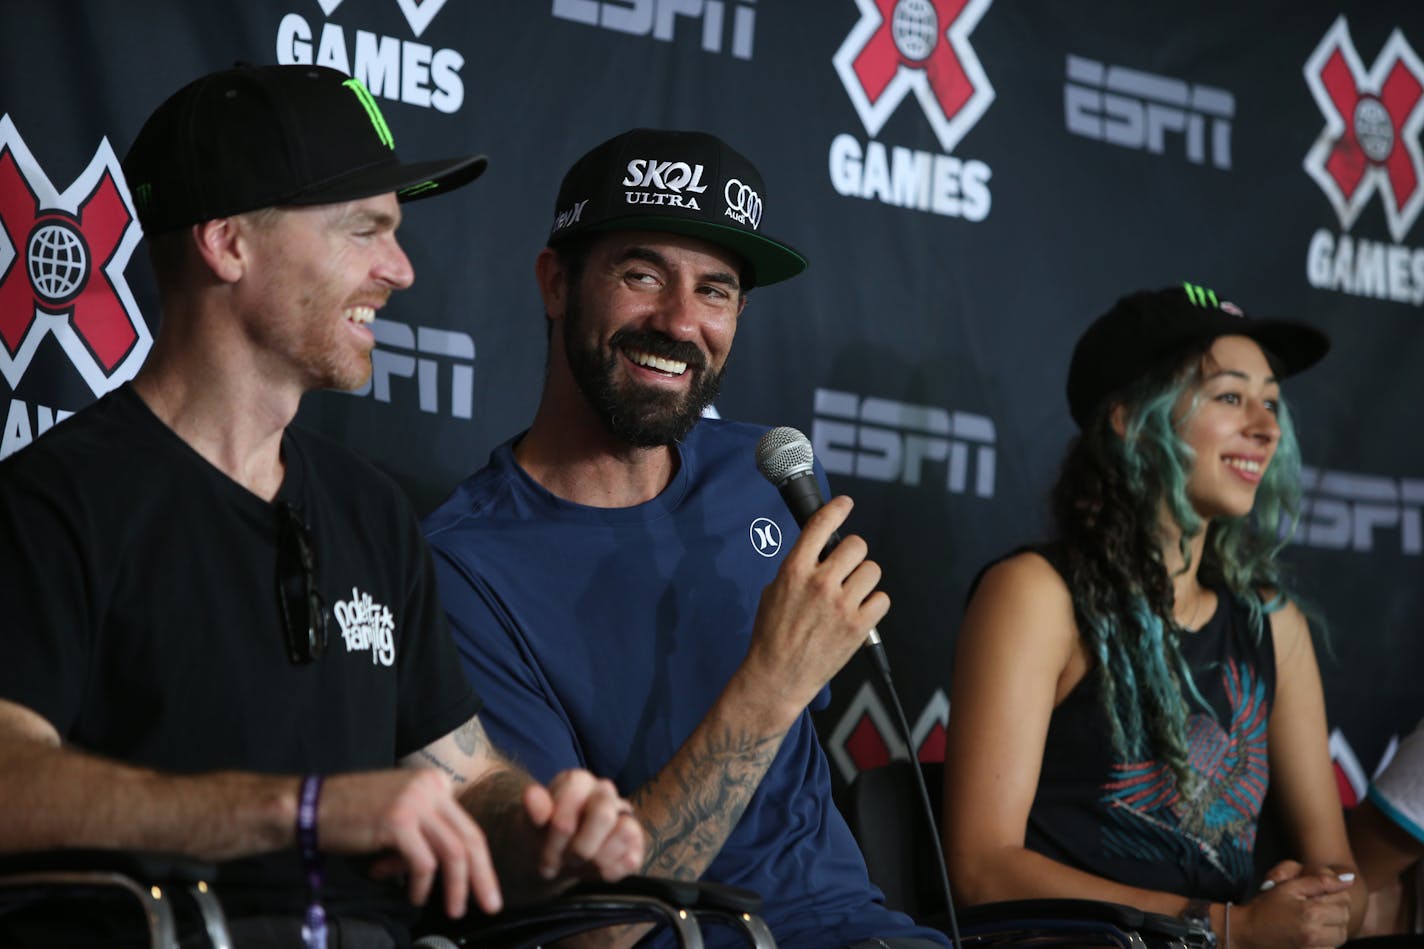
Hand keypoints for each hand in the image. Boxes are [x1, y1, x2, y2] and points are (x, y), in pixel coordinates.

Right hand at [319, 769, 501, 918]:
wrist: (309, 806)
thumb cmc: (351, 815)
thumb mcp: (398, 814)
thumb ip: (424, 834)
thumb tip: (439, 871)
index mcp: (434, 782)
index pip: (467, 826)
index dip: (478, 861)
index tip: (483, 886)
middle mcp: (431, 786)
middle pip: (470, 838)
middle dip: (482, 876)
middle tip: (491, 904)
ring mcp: (416, 801)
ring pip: (454, 852)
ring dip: (457, 887)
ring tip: (454, 910)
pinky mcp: (398, 820)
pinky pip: (424, 862)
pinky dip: (422, 884)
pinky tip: (414, 896)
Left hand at [525, 769, 644, 883]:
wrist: (553, 857)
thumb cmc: (541, 837)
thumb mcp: (529, 827)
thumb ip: (533, 811)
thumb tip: (530, 794)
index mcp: (577, 781)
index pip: (574, 800)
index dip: (558, 835)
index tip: (544, 857)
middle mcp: (604, 792)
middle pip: (604, 815)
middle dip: (581, 849)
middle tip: (566, 861)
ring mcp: (622, 814)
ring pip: (625, 833)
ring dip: (596, 860)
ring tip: (578, 866)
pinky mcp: (635, 841)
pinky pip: (632, 858)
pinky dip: (609, 872)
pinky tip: (592, 871)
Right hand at [744, 496, 889, 717]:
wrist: (777, 676)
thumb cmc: (771, 635)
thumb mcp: (773, 591)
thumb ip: (798, 568)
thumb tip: (818, 555)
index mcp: (795, 569)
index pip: (821, 525)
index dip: (838, 508)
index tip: (846, 503)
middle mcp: (820, 582)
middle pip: (857, 545)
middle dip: (853, 554)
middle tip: (845, 568)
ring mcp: (842, 605)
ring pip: (872, 570)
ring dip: (864, 579)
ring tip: (850, 595)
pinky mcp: (859, 627)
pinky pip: (882, 599)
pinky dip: (873, 604)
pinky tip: (858, 613)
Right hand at [1238, 862, 1354, 948]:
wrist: (1246, 933)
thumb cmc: (1265, 908)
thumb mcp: (1288, 887)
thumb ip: (1319, 881)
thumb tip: (1349, 879)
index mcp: (1310, 913)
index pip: (1343, 901)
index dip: (1334, 894)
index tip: (1320, 895)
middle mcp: (1315, 934)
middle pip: (1345, 920)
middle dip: (1334, 911)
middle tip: (1316, 907)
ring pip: (1340, 936)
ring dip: (1332, 927)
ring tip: (1313, 921)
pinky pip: (1330, 948)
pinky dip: (1325, 941)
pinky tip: (1310, 934)